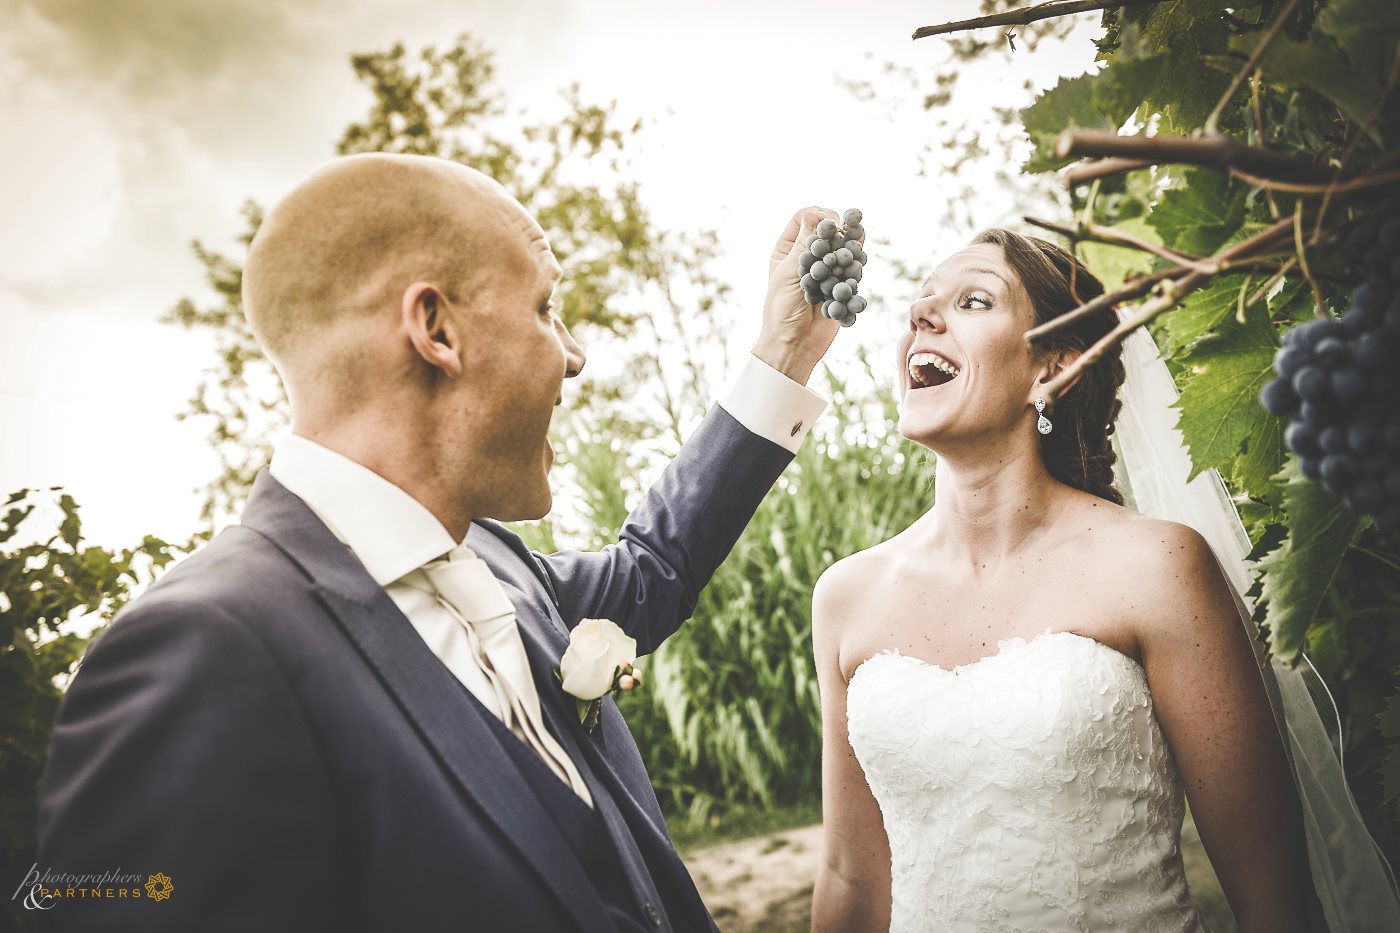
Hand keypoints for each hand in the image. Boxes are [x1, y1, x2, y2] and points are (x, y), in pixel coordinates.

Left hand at [751, 206, 844, 384]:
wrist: (795, 345)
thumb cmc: (782, 310)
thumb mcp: (788, 273)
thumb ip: (805, 244)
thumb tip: (817, 213)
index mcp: (788, 249)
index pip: (805, 217)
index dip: (819, 215)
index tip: (830, 222)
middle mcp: (808, 256)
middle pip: (829, 230)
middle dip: (839, 231)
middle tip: (848, 234)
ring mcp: (826, 271)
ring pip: (844, 248)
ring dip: (850, 250)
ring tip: (853, 255)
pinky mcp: (841, 286)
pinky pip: (854, 270)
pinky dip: (857, 268)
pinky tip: (857, 271)